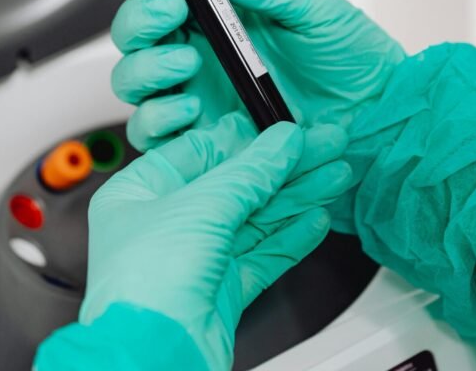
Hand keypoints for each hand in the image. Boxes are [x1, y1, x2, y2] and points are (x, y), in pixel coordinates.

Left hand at [79, 113, 352, 369]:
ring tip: (335, 175)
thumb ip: (249, 172)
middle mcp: (166, 224)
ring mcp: (195, 259)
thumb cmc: (145, 286)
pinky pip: (262, 256)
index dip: (247, 139)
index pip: (200, 153)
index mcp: (140, 193)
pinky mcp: (220, 291)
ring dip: (298, 196)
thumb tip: (280, 142)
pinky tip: (315, 219)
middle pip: (236, 185)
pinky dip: (291, 238)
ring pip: (255, 220)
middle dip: (285, 167)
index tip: (284, 127)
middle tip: (326, 146)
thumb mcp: (201, 206)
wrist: (152, 356)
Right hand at [110, 0, 404, 152]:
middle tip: (173, 14)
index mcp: (222, 19)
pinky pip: (154, 135)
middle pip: (134, 37)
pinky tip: (192, 109)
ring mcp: (199, 100)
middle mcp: (202, 58)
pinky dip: (158, 118)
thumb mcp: (310, 9)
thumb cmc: (353, 61)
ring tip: (189, 64)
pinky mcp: (204, 142)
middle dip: (141, 21)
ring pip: (133, 83)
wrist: (380, 116)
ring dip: (146, 68)